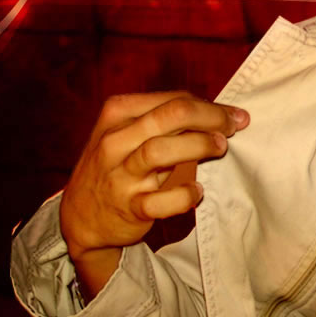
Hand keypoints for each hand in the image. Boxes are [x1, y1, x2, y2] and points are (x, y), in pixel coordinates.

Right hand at [59, 91, 249, 298]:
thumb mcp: (129, 134)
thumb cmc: (116, 166)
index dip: (209, 105)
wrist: (81, 217)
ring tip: (220, 147)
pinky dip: (183, 196)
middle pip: (169, 116)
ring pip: (159, 151)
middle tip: (234, 126)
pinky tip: (197, 191)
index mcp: (117, 114)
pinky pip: (158, 202)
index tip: (233, 114)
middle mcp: (114, 141)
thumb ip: (165, 122)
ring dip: (198, 146)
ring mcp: (118, 176)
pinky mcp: (127, 208)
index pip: (172, 99)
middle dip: (210, 117)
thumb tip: (218, 113)